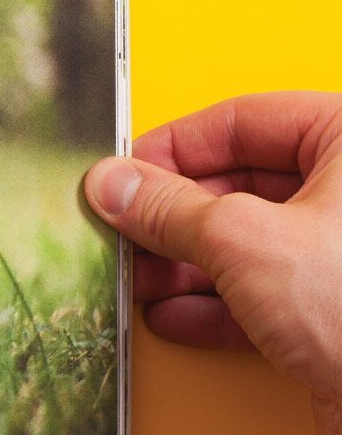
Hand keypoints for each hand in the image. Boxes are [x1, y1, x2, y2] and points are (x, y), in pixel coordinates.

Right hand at [84, 92, 341, 434]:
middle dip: (171, 217)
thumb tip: (116, 186)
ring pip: (246, 242)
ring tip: (137, 278)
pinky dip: (214, 304)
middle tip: (122, 231)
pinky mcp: (338, 309)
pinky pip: (264, 292)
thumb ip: (168, 208)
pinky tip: (172, 314)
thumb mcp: (243, 241)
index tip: (123, 175)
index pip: (243, 121)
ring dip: (183, 264)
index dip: (172, 148)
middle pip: (239, 184)